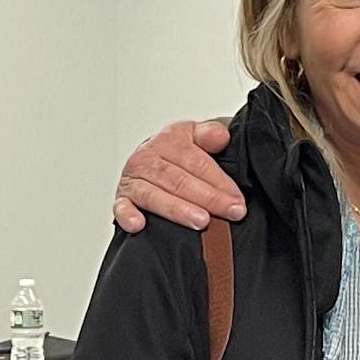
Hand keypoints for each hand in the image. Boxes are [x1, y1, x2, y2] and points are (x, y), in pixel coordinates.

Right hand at [113, 120, 243, 231]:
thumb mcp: (194, 136)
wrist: (150, 158)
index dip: (219, 181)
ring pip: (155, 195)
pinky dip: (128, 215)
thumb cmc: (176, 153)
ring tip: (200, 221)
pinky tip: (139, 225)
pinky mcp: (122, 199)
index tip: (237, 199)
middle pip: (179, 180)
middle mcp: (148, 159)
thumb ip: (209, 134)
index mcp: (169, 141)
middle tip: (230, 212)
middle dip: (208, 198)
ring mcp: (134, 180)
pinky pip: (121, 207)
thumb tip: (220, 137)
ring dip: (178, 210)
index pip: (197, 162)